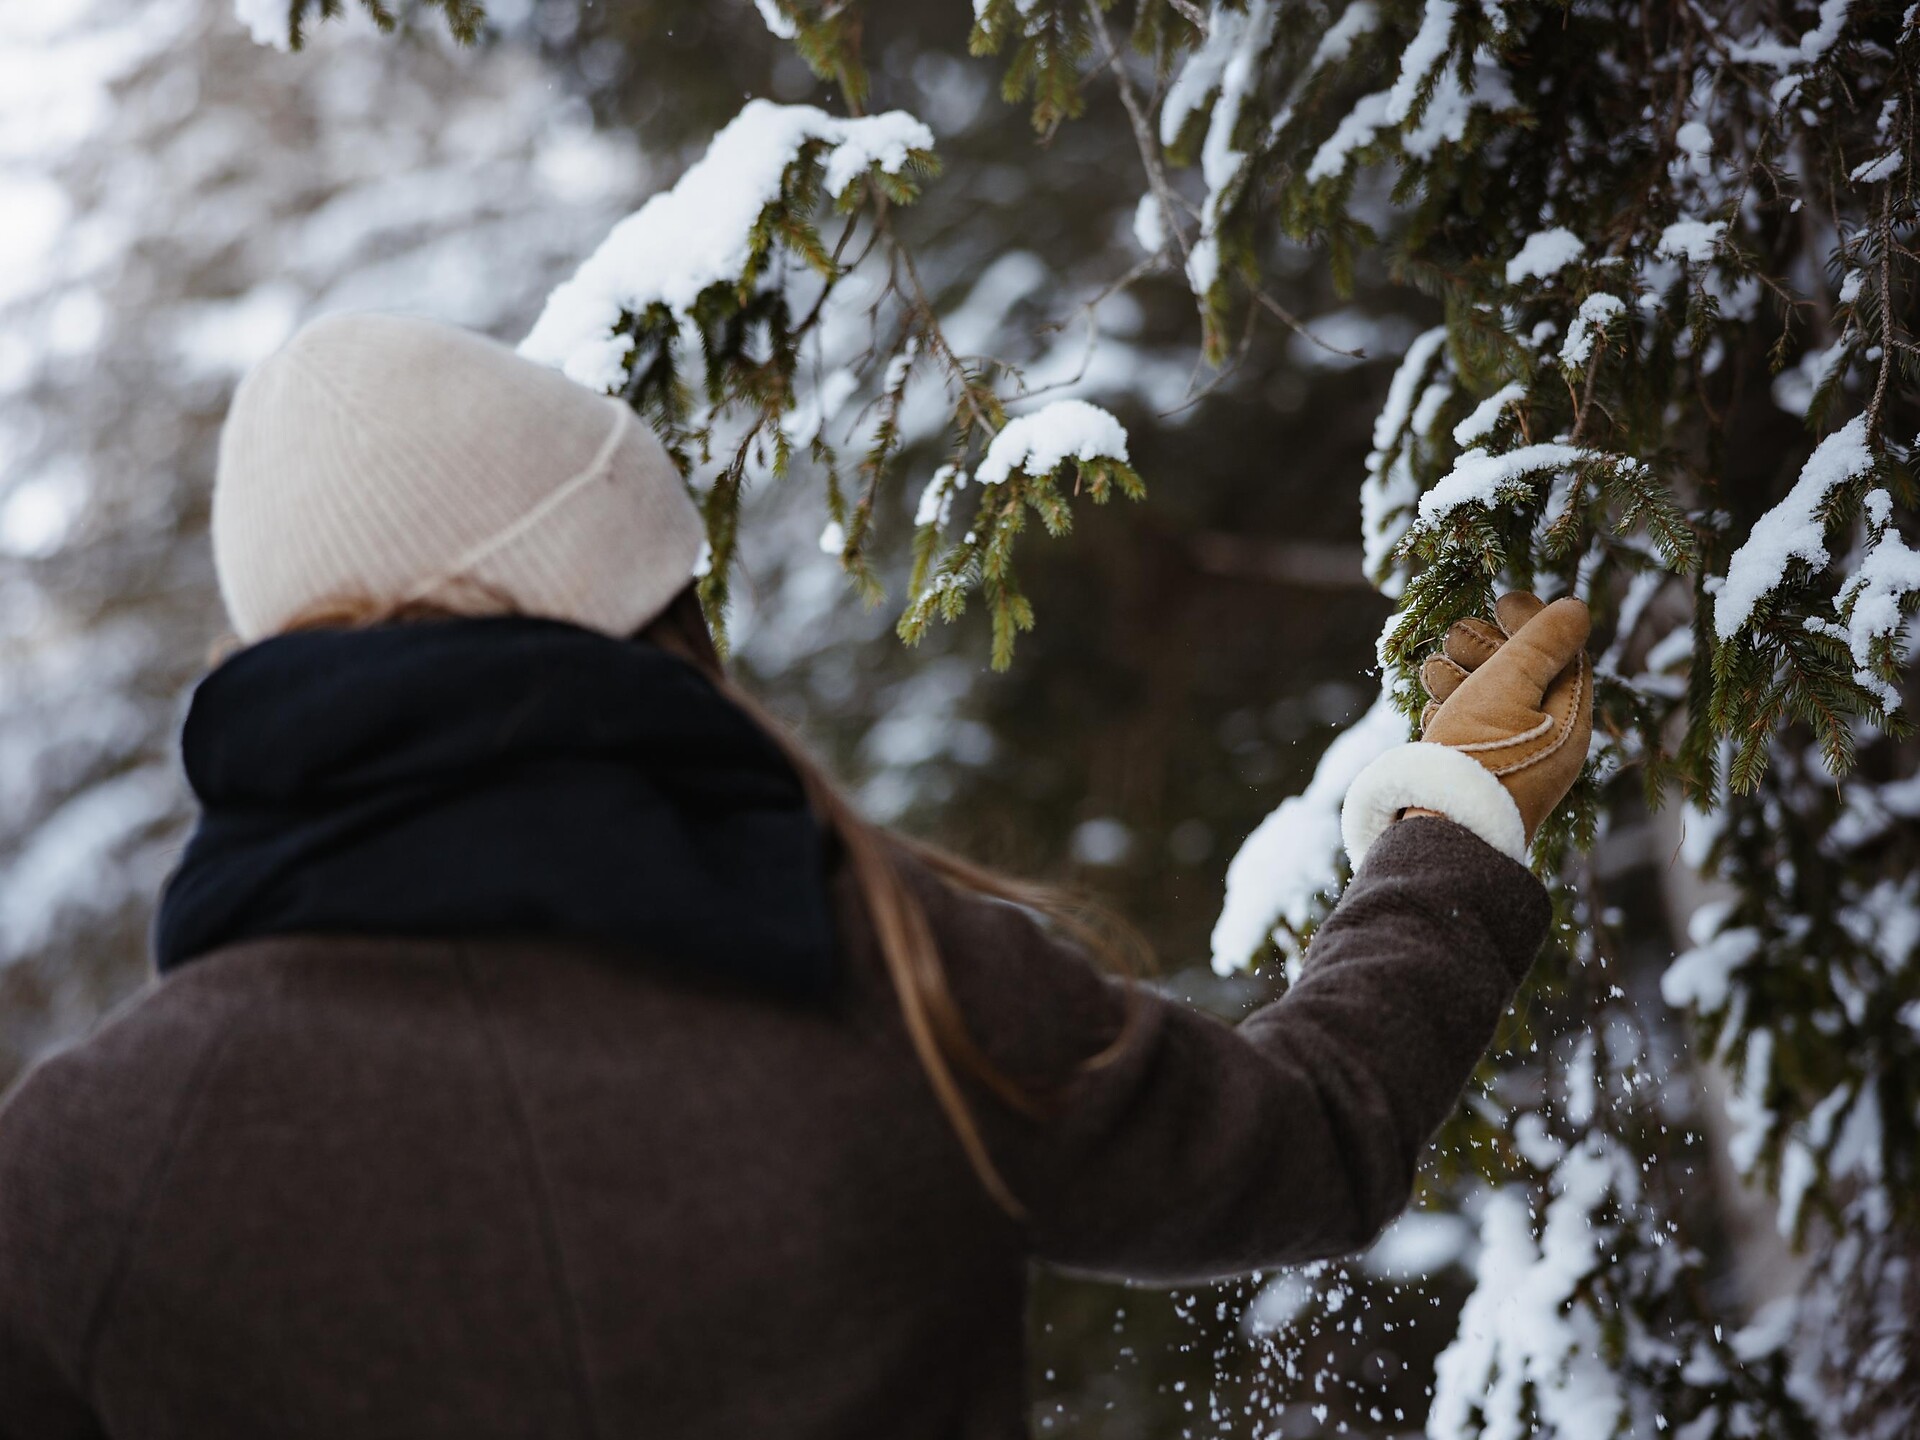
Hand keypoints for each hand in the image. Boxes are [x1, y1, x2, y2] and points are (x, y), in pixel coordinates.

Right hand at [1417, 592, 1592, 840]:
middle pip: (1523, 675)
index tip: (1502, 598)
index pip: (1564, 654)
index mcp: (1570, 721)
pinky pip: (1468, 730)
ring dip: (1460, 674)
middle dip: (1487, 647)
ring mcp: (1511, 762)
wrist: (1442, 831)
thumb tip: (1576, 608)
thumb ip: (1542, 640)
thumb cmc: (1481, 752)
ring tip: (1432, 669)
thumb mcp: (1512, 682)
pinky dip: (1450, 709)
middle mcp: (1547, 743)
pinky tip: (1430, 707)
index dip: (1535, 620)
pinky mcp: (1477, 777)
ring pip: (1488, 701)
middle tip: (1456, 636)